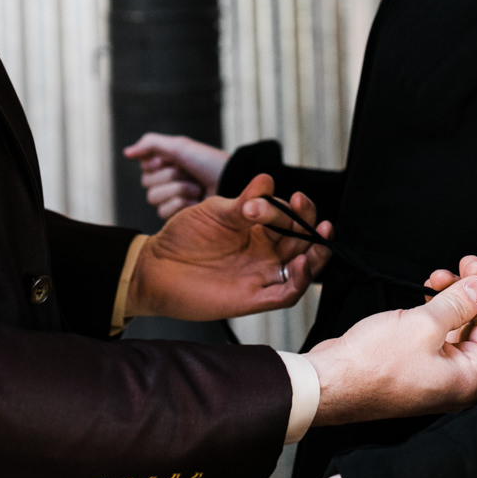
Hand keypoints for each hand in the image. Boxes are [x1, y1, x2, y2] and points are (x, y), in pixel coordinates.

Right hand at [124, 133, 230, 217]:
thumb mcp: (180, 146)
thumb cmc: (208, 162)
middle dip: (171, 176)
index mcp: (165, 164)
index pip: (144, 166)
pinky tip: (195, 202)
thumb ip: (151, 144)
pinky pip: (163, 213)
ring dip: (178, 190)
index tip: (177, 159)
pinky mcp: (178, 217)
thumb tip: (126, 153)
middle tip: (190, 174)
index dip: (159, 163)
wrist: (231, 182)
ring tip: (196, 188)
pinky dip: (181, 205)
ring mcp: (172, 200)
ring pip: (153, 198)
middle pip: (147, 183)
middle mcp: (166, 181)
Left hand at [129, 173, 332, 319]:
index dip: (291, 207)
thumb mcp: (214, 212)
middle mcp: (265, 252)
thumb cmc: (183, 236)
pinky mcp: (255, 298)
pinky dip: (301, 279)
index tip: (283, 197)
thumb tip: (267, 180)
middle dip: (310, 222)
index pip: (288, 217)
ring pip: (304, 267)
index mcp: (258, 229)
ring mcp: (262, 274)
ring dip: (317, 252)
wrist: (155, 267)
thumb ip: (243, 202)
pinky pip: (287, 293)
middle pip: (303, 240)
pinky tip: (303, 262)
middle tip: (304, 206)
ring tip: (321, 234)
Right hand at [304, 258, 476, 424]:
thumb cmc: (370, 367)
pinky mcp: (416, 368)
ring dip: (450, 300)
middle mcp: (457, 382)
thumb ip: (458, 303)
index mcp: (470, 378)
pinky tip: (426, 295)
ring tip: (437, 278)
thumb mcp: (423, 324)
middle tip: (460, 267)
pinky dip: (434, 314)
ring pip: (456, 330)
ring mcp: (436, 376)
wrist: (329, 383)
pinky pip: (436, 337)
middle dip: (469, 293)